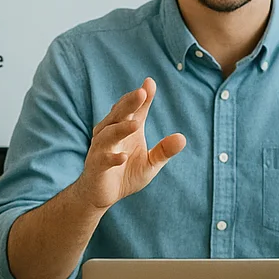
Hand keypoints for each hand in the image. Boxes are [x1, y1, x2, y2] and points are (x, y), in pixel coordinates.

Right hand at [72, 78, 186, 210]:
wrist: (101, 195)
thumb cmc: (125, 173)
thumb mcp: (150, 163)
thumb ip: (164, 150)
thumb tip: (182, 138)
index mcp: (125, 129)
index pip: (134, 110)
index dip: (142, 97)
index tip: (149, 83)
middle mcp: (110, 134)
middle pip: (118, 115)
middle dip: (129, 104)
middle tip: (141, 92)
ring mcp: (101, 150)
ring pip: (108, 135)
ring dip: (121, 129)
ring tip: (135, 124)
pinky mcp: (96, 167)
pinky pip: (103, 160)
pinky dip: (112, 158)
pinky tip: (123, 157)